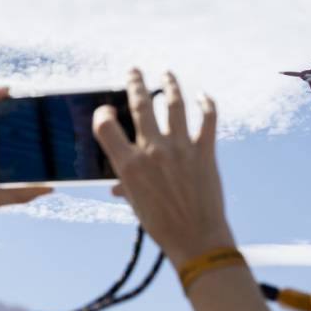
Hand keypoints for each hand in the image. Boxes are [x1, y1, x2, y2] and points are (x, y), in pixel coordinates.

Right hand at [92, 70, 233, 267]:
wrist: (196, 240)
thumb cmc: (161, 226)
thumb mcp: (136, 204)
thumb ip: (126, 185)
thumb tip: (117, 185)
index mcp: (130, 166)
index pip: (104, 126)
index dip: (102, 113)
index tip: (107, 110)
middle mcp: (153, 151)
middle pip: (140, 103)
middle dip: (135, 82)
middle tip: (134, 71)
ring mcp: (181, 149)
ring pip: (174, 103)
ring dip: (170, 85)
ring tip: (167, 74)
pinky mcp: (205, 152)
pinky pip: (208, 119)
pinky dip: (207, 103)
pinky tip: (203, 96)